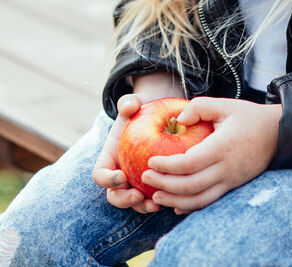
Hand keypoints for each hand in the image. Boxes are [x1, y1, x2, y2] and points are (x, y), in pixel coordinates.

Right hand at [92, 94, 159, 213]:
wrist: (157, 118)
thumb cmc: (141, 111)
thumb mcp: (134, 104)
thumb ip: (128, 103)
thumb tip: (130, 106)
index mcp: (109, 159)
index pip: (99, 175)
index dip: (107, 179)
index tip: (121, 176)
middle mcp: (119, 175)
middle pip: (114, 196)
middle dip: (124, 200)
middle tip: (137, 197)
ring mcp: (135, 183)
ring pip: (134, 203)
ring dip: (142, 207)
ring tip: (155, 205)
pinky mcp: (153, 186)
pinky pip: (153, 198)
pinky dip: (161, 200)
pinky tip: (172, 198)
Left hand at [140, 97, 282, 212]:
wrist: (277, 133)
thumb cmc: (249, 117)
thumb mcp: (226, 104)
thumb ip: (200, 107)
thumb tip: (178, 119)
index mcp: (222, 147)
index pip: (189, 163)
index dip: (167, 165)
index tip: (150, 160)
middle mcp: (226, 168)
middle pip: (190, 186)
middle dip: (165, 184)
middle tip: (145, 178)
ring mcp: (231, 181)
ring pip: (199, 200)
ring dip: (175, 200)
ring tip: (156, 195)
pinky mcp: (233, 187)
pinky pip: (209, 202)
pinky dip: (190, 207)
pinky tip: (176, 205)